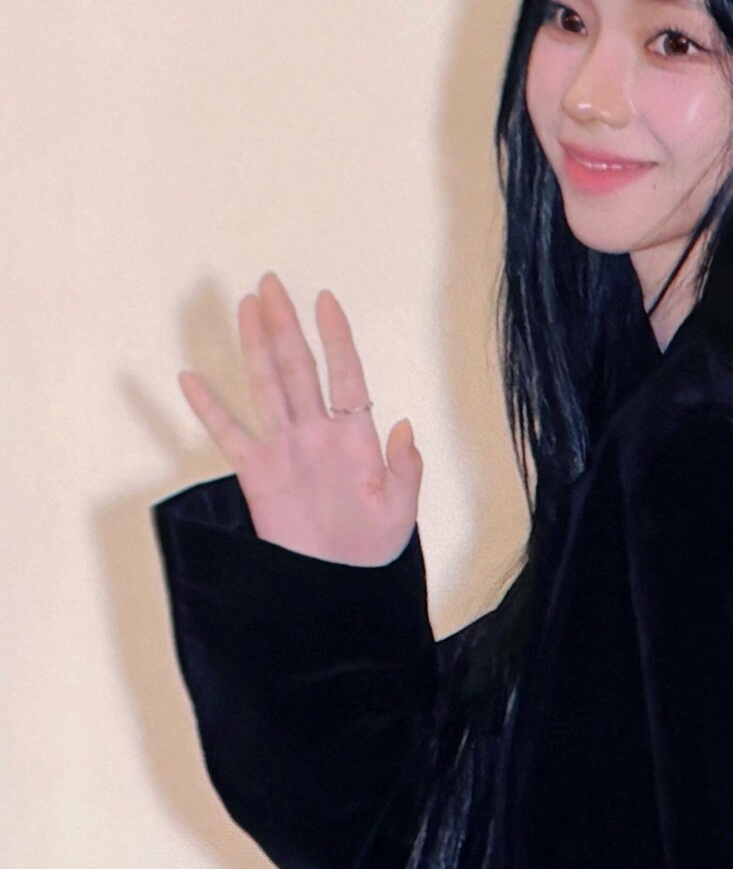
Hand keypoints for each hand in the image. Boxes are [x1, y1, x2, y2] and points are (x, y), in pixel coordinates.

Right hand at [178, 272, 422, 564]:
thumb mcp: (402, 510)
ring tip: (247, 307)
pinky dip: (209, 409)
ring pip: (266, 387)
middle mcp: (317, 433)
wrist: (341, 584)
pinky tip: (191, 378)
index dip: (336, 338)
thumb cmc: (375, 548)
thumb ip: (406, 469)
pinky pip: (229, 435)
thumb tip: (403, 426)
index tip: (326, 300)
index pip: (345, 375)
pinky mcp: (258, 474)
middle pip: (298, 368)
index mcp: (355, 436)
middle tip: (272, 284)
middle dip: (286, 325)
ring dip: (255, 347)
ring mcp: (285, 449)